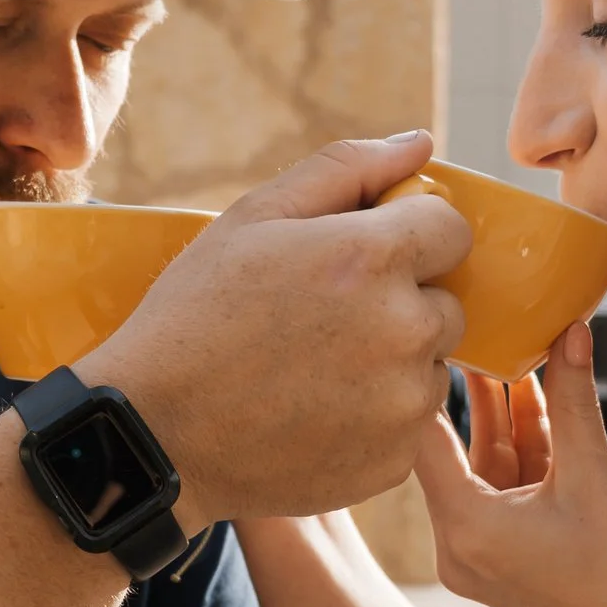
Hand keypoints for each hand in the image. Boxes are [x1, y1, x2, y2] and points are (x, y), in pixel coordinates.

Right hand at [95, 135, 469, 527]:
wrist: (154, 434)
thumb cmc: (195, 315)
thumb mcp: (254, 218)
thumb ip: (346, 169)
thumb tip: (421, 144)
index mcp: (373, 257)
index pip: (451, 230)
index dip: (408, 239)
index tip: (361, 259)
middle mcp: (404, 330)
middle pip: (446, 304)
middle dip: (401, 304)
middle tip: (324, 321)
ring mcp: (402, 404)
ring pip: (429, 368)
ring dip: (391, 365)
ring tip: (311, 372)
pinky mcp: (394, 462)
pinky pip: (407, 426)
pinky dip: (374, 421)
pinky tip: (311, 414)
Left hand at [414, 324, 606, 606]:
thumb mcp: (596, 471)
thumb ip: (573, 397)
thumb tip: (570, 327)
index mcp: (465, 528)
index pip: (425, 437)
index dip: (429, 380)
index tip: (436, 330)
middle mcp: (457, 547)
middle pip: (449, 450)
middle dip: (470, 390)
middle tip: (473, 326)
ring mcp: (478, 556)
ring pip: (481, 467)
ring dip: (501, 415)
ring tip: (511, 347)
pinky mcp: (502, 558)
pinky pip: (501, 489)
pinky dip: (520, 450)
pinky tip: (533, 394)